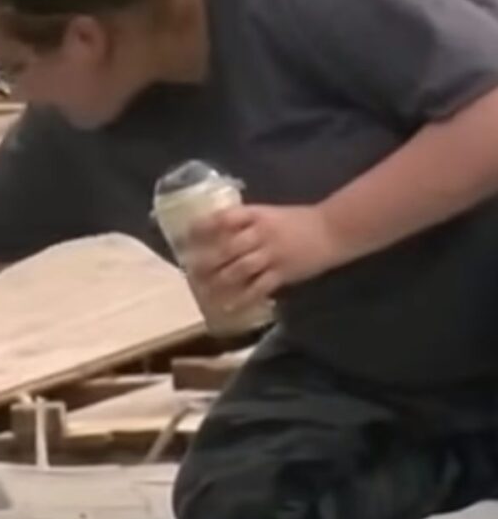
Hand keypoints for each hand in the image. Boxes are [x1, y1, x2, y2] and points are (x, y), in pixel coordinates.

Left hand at [186, 204, 342, 309]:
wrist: (332, 230)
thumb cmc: (297, 221)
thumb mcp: (268, 213)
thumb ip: (245, 222)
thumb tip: (216, 232)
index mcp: (256, 215)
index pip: (224, 218)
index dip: (203, 227)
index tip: (186, 237)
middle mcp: (261, 233)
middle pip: (227, 247)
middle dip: (207, 260)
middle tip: (190, 271)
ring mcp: (272, 253)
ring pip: (240, 269)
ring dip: (220, 281)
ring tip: (204, 291)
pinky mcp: (283, 272)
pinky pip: (259, 287)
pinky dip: (243, 297)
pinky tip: (230, 305)